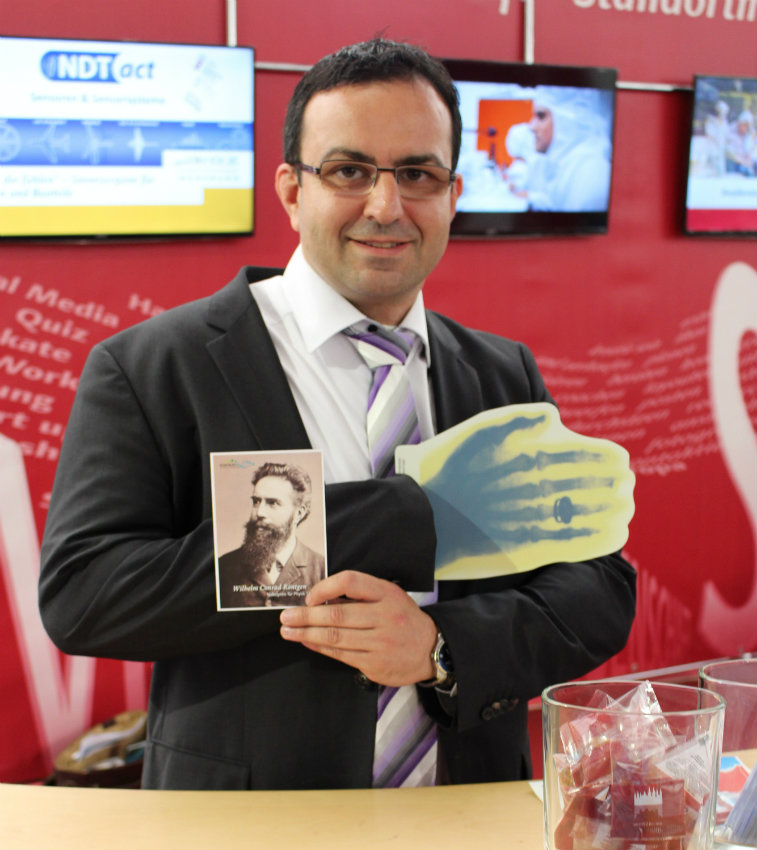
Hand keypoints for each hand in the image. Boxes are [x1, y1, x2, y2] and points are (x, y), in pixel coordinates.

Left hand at [279, 570, 436, 686]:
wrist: (431, 649)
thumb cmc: (403, 618)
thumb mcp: (389, 596)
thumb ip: (360, 595)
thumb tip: (321, 598)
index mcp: (387, 593)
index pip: (350, 582)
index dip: (325, 587)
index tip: (309, 596)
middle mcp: (384, 617)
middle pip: (337, 614)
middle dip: (306, 616)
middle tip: (286, 617)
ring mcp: (380, 643)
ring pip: (335, 637)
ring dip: (306, 633)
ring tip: (288, 631)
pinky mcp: (375, 664)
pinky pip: (341, 655)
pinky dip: (320, 647)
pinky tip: (307, 641)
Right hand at [396, 402, 634, 578]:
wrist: (425, 517)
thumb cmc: (449, 469)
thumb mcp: (479, 429)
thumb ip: (521, 418)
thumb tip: (556, 417)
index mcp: (535, 456)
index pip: (593, 456)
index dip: (611, 458)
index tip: (619, 461)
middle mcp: (543, 488)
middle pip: (600, 485)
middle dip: (618, 484)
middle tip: (624, 484)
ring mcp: (540, 520)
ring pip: (596, 515)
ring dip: (616, 510)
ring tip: (624, 507)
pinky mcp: (533, 548)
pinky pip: (580, 544)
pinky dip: (603, 538)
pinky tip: (616, 534)